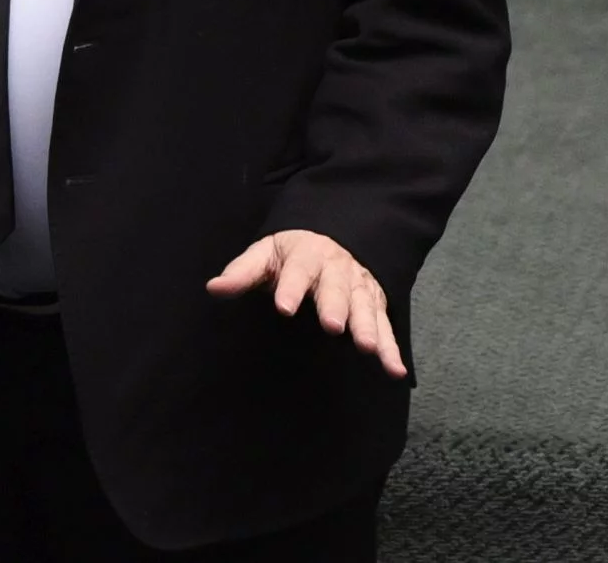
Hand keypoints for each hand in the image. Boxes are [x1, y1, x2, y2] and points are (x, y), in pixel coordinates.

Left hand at [208, 229, 407, 377]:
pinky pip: (385, 327)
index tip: (283, 307)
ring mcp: (358, 287)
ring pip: (364, 307)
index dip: (290, 288)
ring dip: (367, 327)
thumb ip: (242, 272)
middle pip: (335, 288)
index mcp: (306, 256)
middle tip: (332, 326)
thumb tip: (213, 288)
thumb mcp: (265, 254)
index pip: (296, 271)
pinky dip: (391, 349)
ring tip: (367, 348)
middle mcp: (336, 270)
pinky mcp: (374, 304)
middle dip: (335, 306)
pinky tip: (394, 370)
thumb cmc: (292, 253)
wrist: (334, 236)